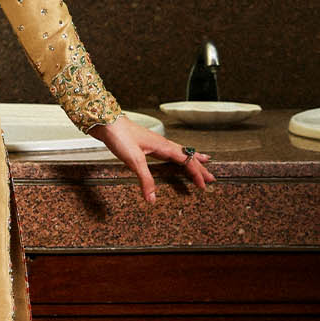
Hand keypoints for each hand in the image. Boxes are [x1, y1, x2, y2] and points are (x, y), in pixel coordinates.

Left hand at [87, 115, 215, 205]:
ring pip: (180, 152)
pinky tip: (174, 156)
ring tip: (203, 161)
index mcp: (164, 147)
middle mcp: (163, 143)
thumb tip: (152, 198)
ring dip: (192, 159)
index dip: (197, 174)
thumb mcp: (134, 161)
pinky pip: (170, 150)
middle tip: (212, 177)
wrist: (107, 121)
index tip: (204, 185)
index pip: (187, 162)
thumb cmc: (120, 136)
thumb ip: (145, 180)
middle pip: (187, 156)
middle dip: (200, 167)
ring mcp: (156, 142)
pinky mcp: (148, 143)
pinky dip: (179, 155)